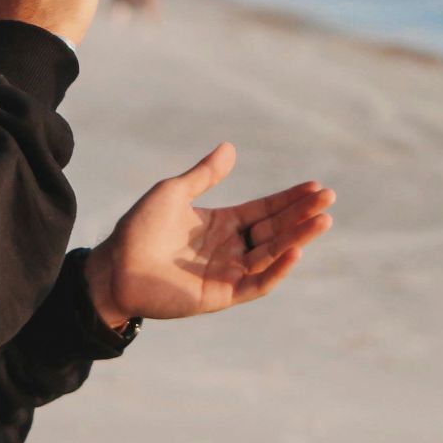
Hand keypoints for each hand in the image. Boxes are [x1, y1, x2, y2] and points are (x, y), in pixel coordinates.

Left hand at [84, 143, 334, 326]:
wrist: (115, 266)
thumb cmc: (139, 228)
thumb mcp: (175, 192)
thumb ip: (205, 174)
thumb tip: (231, 147)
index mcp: (223, 224)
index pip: (266, 210)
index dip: (290, 199)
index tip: (315, 187)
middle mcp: (231, 249)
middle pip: (275, 230)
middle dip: (302, 215)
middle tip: (328, 199)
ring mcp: (228, 273)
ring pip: (272, 254)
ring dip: (298, 238)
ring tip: (322, 220)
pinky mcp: (221, 295)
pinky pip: (256, 283)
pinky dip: (277, 269)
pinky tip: (294, 251)